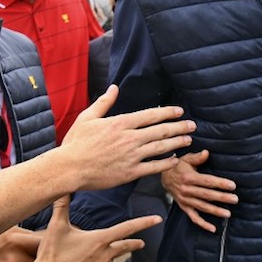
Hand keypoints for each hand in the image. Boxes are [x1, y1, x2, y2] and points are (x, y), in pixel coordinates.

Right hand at [31, 195, 159, 261]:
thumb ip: (62, 206)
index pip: (127, 228)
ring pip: (106, 260)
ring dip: (104, 256)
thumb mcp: (57, 227)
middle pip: (123, 247)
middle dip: (133, 244)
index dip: (144, 222)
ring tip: (86, 254)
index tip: (158, 219)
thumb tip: (64, 188)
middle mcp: (104, 256)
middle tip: (141, 243)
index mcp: (100, 240)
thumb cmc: (51, 254)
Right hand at [58, 85, 194, 191]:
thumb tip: (114, 88)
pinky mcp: (130, 173)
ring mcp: (131, 156)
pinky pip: (153, 168)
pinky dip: (166, 163)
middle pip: (160, 131)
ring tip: (188, 140)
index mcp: (120, 123)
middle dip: (179, 127)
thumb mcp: (87, 117)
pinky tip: (174, 160)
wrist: (68, 168)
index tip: (179, 111)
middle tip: (192, 125)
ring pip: (160, 148)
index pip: (150, 115)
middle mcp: (129, 138)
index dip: (167, 112)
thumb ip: (104, 102)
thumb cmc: (76, 143)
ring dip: (177, 143)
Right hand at [162, 151, 236, 232]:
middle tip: (235, 199)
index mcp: (189, 177)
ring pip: (202, 207)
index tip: (232, 185)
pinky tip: (213, 228)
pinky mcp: (184, 207)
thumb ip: (197, 157)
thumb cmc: (178, 166)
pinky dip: (203, 224)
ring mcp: (185, 200)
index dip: (220, 183)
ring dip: (215, 211)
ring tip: (228, 213)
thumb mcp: (186, 159)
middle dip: (221, 198)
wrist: (164, 177)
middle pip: (206, 195)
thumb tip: (206, 152)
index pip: (207, 181)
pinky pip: (193, 217)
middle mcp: (187, 190)